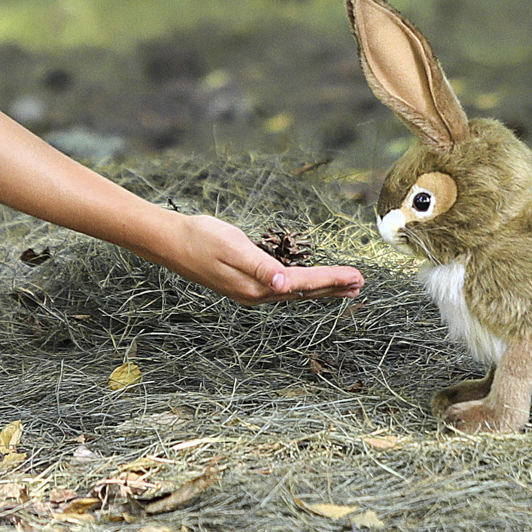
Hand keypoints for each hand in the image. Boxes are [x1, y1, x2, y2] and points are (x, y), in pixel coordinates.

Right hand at [155, 214, 363, 304]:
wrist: (171, 242)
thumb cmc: (200, 238)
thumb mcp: (232, 247)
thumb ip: (260, 266)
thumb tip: (283, 284)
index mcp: (257, 286)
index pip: (303, 284)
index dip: (332, 280)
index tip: (356, 276)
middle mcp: (256, 293)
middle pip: (303, 292)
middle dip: (333, 288)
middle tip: (360, 284)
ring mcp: (250, 291)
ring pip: (294, 291)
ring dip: (320, 288)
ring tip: (343, 287)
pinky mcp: (244, 284)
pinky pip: (282, 287)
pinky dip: (302, 285)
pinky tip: (305, 283)